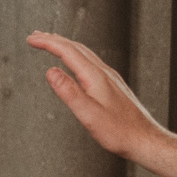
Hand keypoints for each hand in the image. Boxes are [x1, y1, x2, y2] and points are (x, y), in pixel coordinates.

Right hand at [28, 31, 176, 176]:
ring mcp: (110, 77)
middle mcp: (104, 72)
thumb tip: (51, 71)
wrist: (144, 139)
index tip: (32, 39)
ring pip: (84, 53)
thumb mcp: (89, 115)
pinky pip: (91, 62)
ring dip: (65, 45)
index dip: (47, 42)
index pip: (67, 51)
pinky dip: (76, 56)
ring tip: (51, 43)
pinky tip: (75, 62)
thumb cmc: (119, 132)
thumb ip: (69, 92)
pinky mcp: (113, 85)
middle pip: (75, 47)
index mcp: (95, 77)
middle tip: (36, 36)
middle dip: (53, 39)